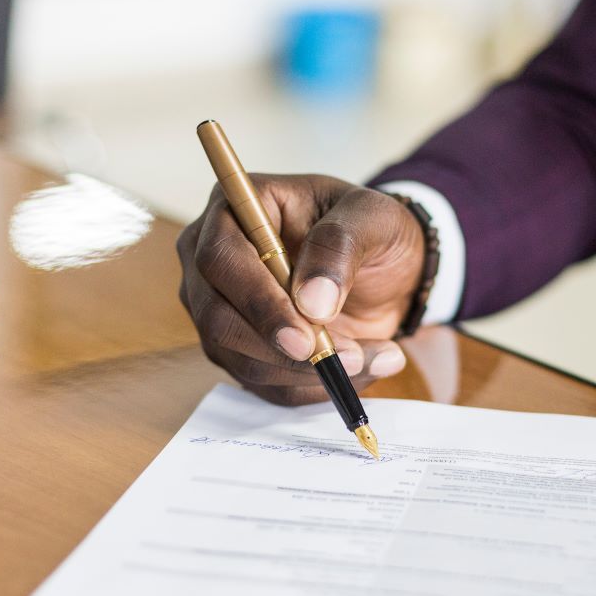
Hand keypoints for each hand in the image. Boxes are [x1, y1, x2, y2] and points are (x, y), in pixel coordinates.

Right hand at [177, 173, 423, 405]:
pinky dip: (312, 387)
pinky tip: (357, 370)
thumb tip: (312, 302)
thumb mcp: (372, 218)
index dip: (258, 302)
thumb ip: (340, 246)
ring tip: (371, 358)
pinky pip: (264, 383)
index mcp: (236, 209)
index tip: (305, 337)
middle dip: (280, 349)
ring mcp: (219, 308)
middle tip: (343, 360)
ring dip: (307, 373)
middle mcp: (212, 260)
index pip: (220, 258)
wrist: (383, 267)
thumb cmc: (369, 230)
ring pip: (239, 358)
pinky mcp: (238, 349)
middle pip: (216, 318)